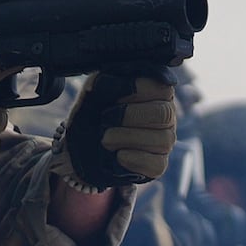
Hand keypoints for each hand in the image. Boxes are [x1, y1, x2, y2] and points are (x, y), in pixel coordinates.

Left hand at [63, 69, 177, 189]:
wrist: (77, 146)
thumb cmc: (91, 113)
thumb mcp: (94, 91)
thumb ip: (109, 80)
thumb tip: (125, 83)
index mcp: (156, 92)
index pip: (160, 88)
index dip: (134, 92)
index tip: (112, 99)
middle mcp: (167, 115)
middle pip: (163, 114)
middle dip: (127, 116)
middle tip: (105, 119)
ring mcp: (165, 141)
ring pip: (162, 140)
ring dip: (125, 138)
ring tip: (105, 139)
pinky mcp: (157, 165)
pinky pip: (156, 164)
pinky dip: (131, 159)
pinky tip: (117, 155)